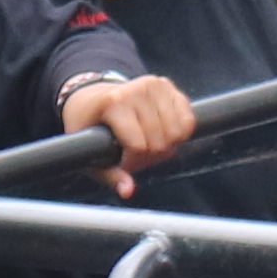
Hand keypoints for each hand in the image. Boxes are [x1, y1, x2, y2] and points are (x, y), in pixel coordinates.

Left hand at [62, 69, 196, 186]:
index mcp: (114, 102)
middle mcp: (137, 89)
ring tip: (148, 143)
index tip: (122, 162)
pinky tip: (163, 133)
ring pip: (178, 133)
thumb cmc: (89, 125)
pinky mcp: (169, 86)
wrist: (92, 95)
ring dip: (166, 146)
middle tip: (136, 154)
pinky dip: (180, 134)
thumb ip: (110, 175)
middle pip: (160, 142)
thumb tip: (128, 192)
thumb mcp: (88, 151)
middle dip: (150, 156)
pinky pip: (188, 121)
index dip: (133, 163)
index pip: (139, 146)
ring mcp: (156, 85)